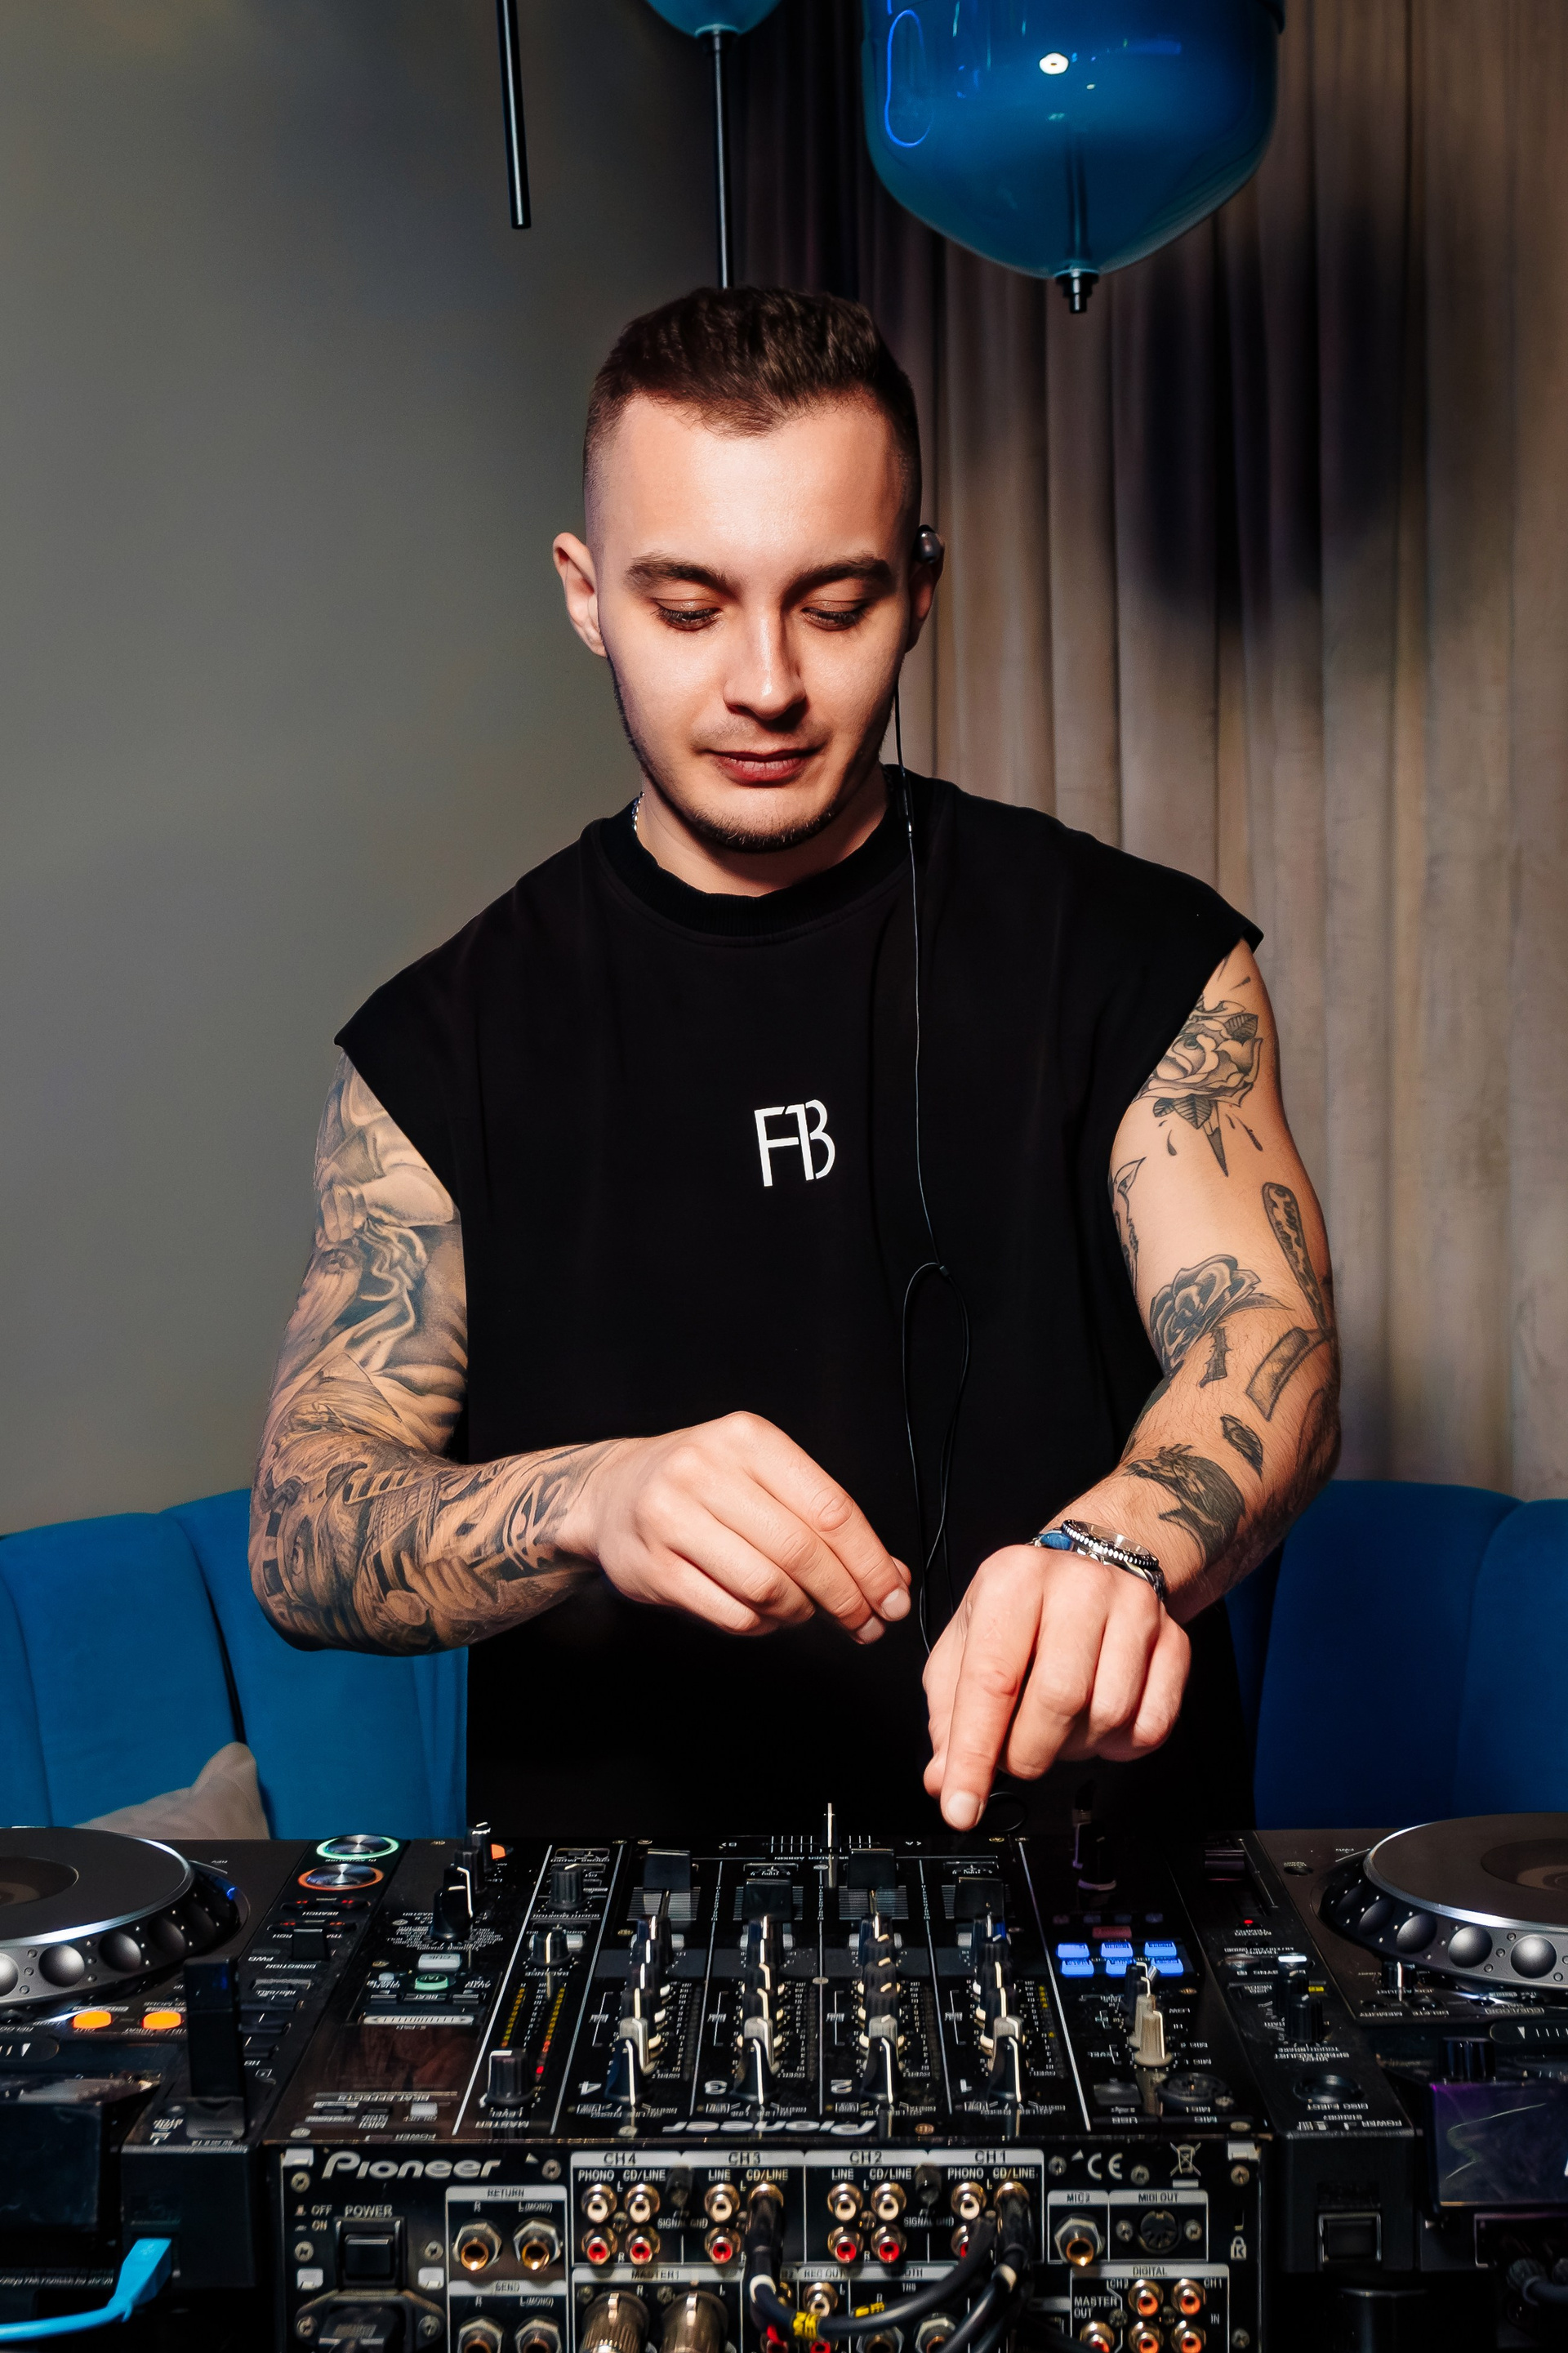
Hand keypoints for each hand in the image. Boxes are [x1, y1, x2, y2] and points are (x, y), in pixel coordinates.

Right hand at [565, 1411, 911, 1641]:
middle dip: (846, 1597)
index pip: (830, 1507)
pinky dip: (764, 1626)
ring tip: (808, 1612)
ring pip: (768, 1587)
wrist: (611, 1493)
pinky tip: (769, 1616)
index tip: (894, 1596)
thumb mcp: (764, 1479)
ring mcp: (673, 1519)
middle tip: (867, 1623)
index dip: (871, 1561)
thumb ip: (826, 1523)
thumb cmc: (705, 1486)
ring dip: (802, 1612)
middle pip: (801, 1551)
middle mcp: (706, 1471)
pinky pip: (732, 1614)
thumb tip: (894, 1578)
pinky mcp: (653, 1568)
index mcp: (747, 1439)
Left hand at [922, 1545, 1190, 1827]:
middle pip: (1058, 1701)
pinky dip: (1119, 1746)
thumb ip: (948, 1712)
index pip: (991, 1681)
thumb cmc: (1024, 1610)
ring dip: (1074, 1747)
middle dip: (1028, 1752)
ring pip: (1108, 1716)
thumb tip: (945, 1779)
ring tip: (1057, 1725)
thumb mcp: (967, 1643)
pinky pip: (1151, 1726)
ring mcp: (1135, 1610)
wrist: (1092, 1566)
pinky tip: (1096, 1721)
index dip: (973, 1754)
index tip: (961, 1805)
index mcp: (1014, 1579)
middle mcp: (1078, 1586)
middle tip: (1016, 1755)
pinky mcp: (1175, 1641)